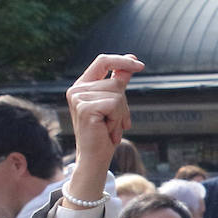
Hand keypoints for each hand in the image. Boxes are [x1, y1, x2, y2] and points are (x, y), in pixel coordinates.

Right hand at [65, 54, 143, 204]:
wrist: (95, 157)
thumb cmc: (105, 133)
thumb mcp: (116, 105)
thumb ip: (120, 82)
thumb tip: (133, 60)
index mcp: (83, 85)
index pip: (103, 61)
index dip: (122, 61)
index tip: (140, 65)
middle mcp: (77, 89)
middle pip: (116, 83)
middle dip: (124, 105)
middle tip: (114, 122)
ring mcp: (78, 97)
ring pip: (117, 94)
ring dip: (121, 114)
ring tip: (109, 127)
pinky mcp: (84, 107)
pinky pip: (115, 104)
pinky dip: (117, 119)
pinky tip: (107, 129)